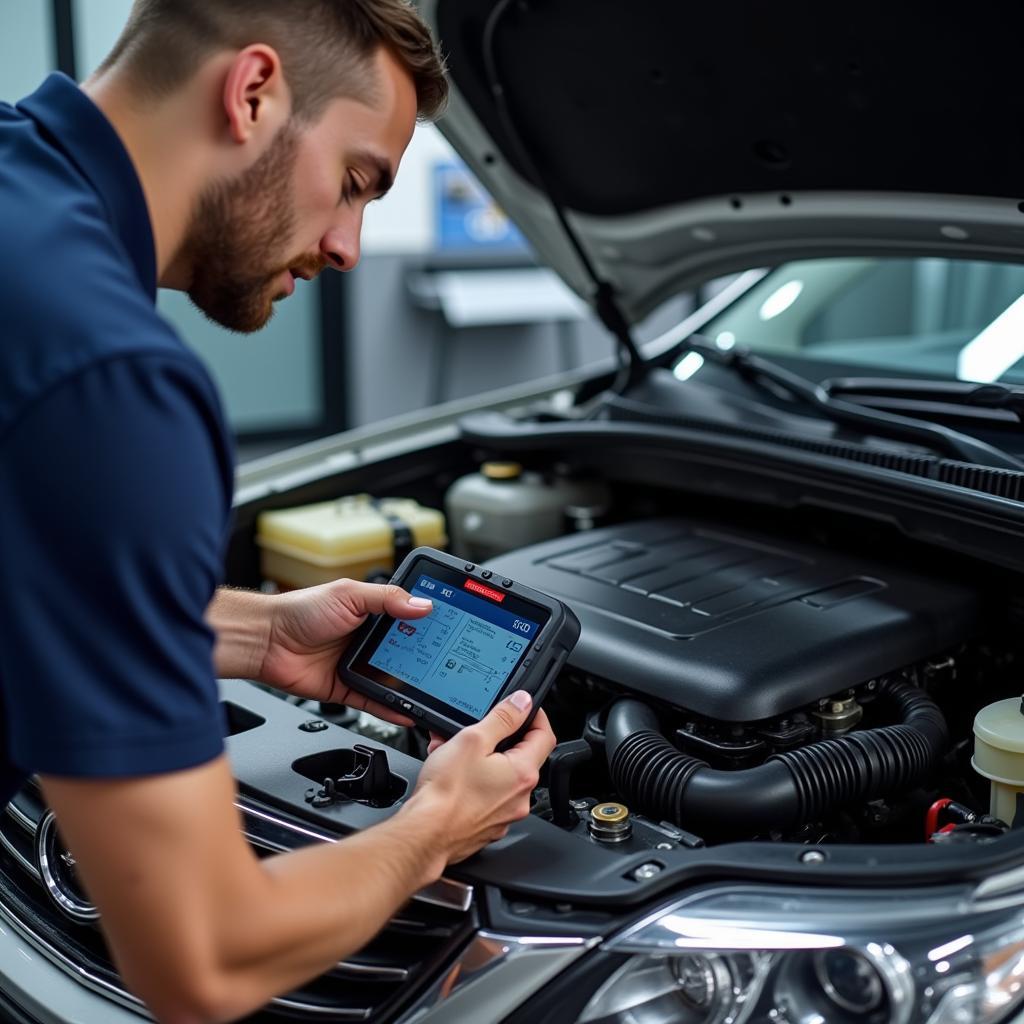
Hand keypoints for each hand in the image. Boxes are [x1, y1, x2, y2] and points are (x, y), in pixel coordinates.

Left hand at [259, 579, 432, 723]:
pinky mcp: (346, 689)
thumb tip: (422, 604)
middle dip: (425, 659)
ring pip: (392, 679)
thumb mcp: (349, 595)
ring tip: (434, 691)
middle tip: (447, 665)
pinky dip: (391, 709)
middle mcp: (368, 639)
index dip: (427, 624)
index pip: (408, 618)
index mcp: (372, 612)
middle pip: (405, 652)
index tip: (449, 631)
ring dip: (410, 686)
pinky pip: (374, 701)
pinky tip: (408, 712)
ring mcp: (358, 665)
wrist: (267, 640)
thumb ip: (387, 599)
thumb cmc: (300, 610)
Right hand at [404, 692, 556, 864]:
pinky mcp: (487, 825)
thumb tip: (522, 702)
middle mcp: (521, 797)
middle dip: (500, 738)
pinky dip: (474, 780)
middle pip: (522, 756)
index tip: (523, 707)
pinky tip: (452, 774)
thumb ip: (502, 718)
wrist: (424, 835)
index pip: (545, 735)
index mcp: (523, 773)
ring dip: (483, 759)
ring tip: (455, 751)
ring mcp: (505, 814)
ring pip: (500, 775)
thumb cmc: (445, 793)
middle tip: (479, 729)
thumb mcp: (473, 740)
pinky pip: (487, 795)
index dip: (535, 716)